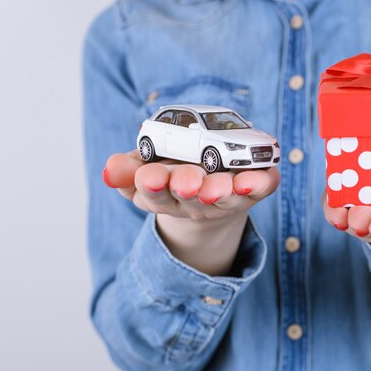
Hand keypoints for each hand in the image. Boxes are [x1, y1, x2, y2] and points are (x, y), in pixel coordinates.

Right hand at [102, 151, 279, 274]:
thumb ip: (127, 171)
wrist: (211, 194)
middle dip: (188, 188)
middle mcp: (195, 202)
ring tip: (219, 186)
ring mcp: (225, 199)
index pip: (154, 194)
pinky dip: (260, 184)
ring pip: (224, 198)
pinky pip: (259, 190)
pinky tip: (257, 178)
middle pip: (190, 199)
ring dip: (222, 191)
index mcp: (164, 196)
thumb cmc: (173, 176)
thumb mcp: (143, 172)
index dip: (152, 186)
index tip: (149, 176)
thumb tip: (110, 168)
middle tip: (188, 183)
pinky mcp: (253, 192)